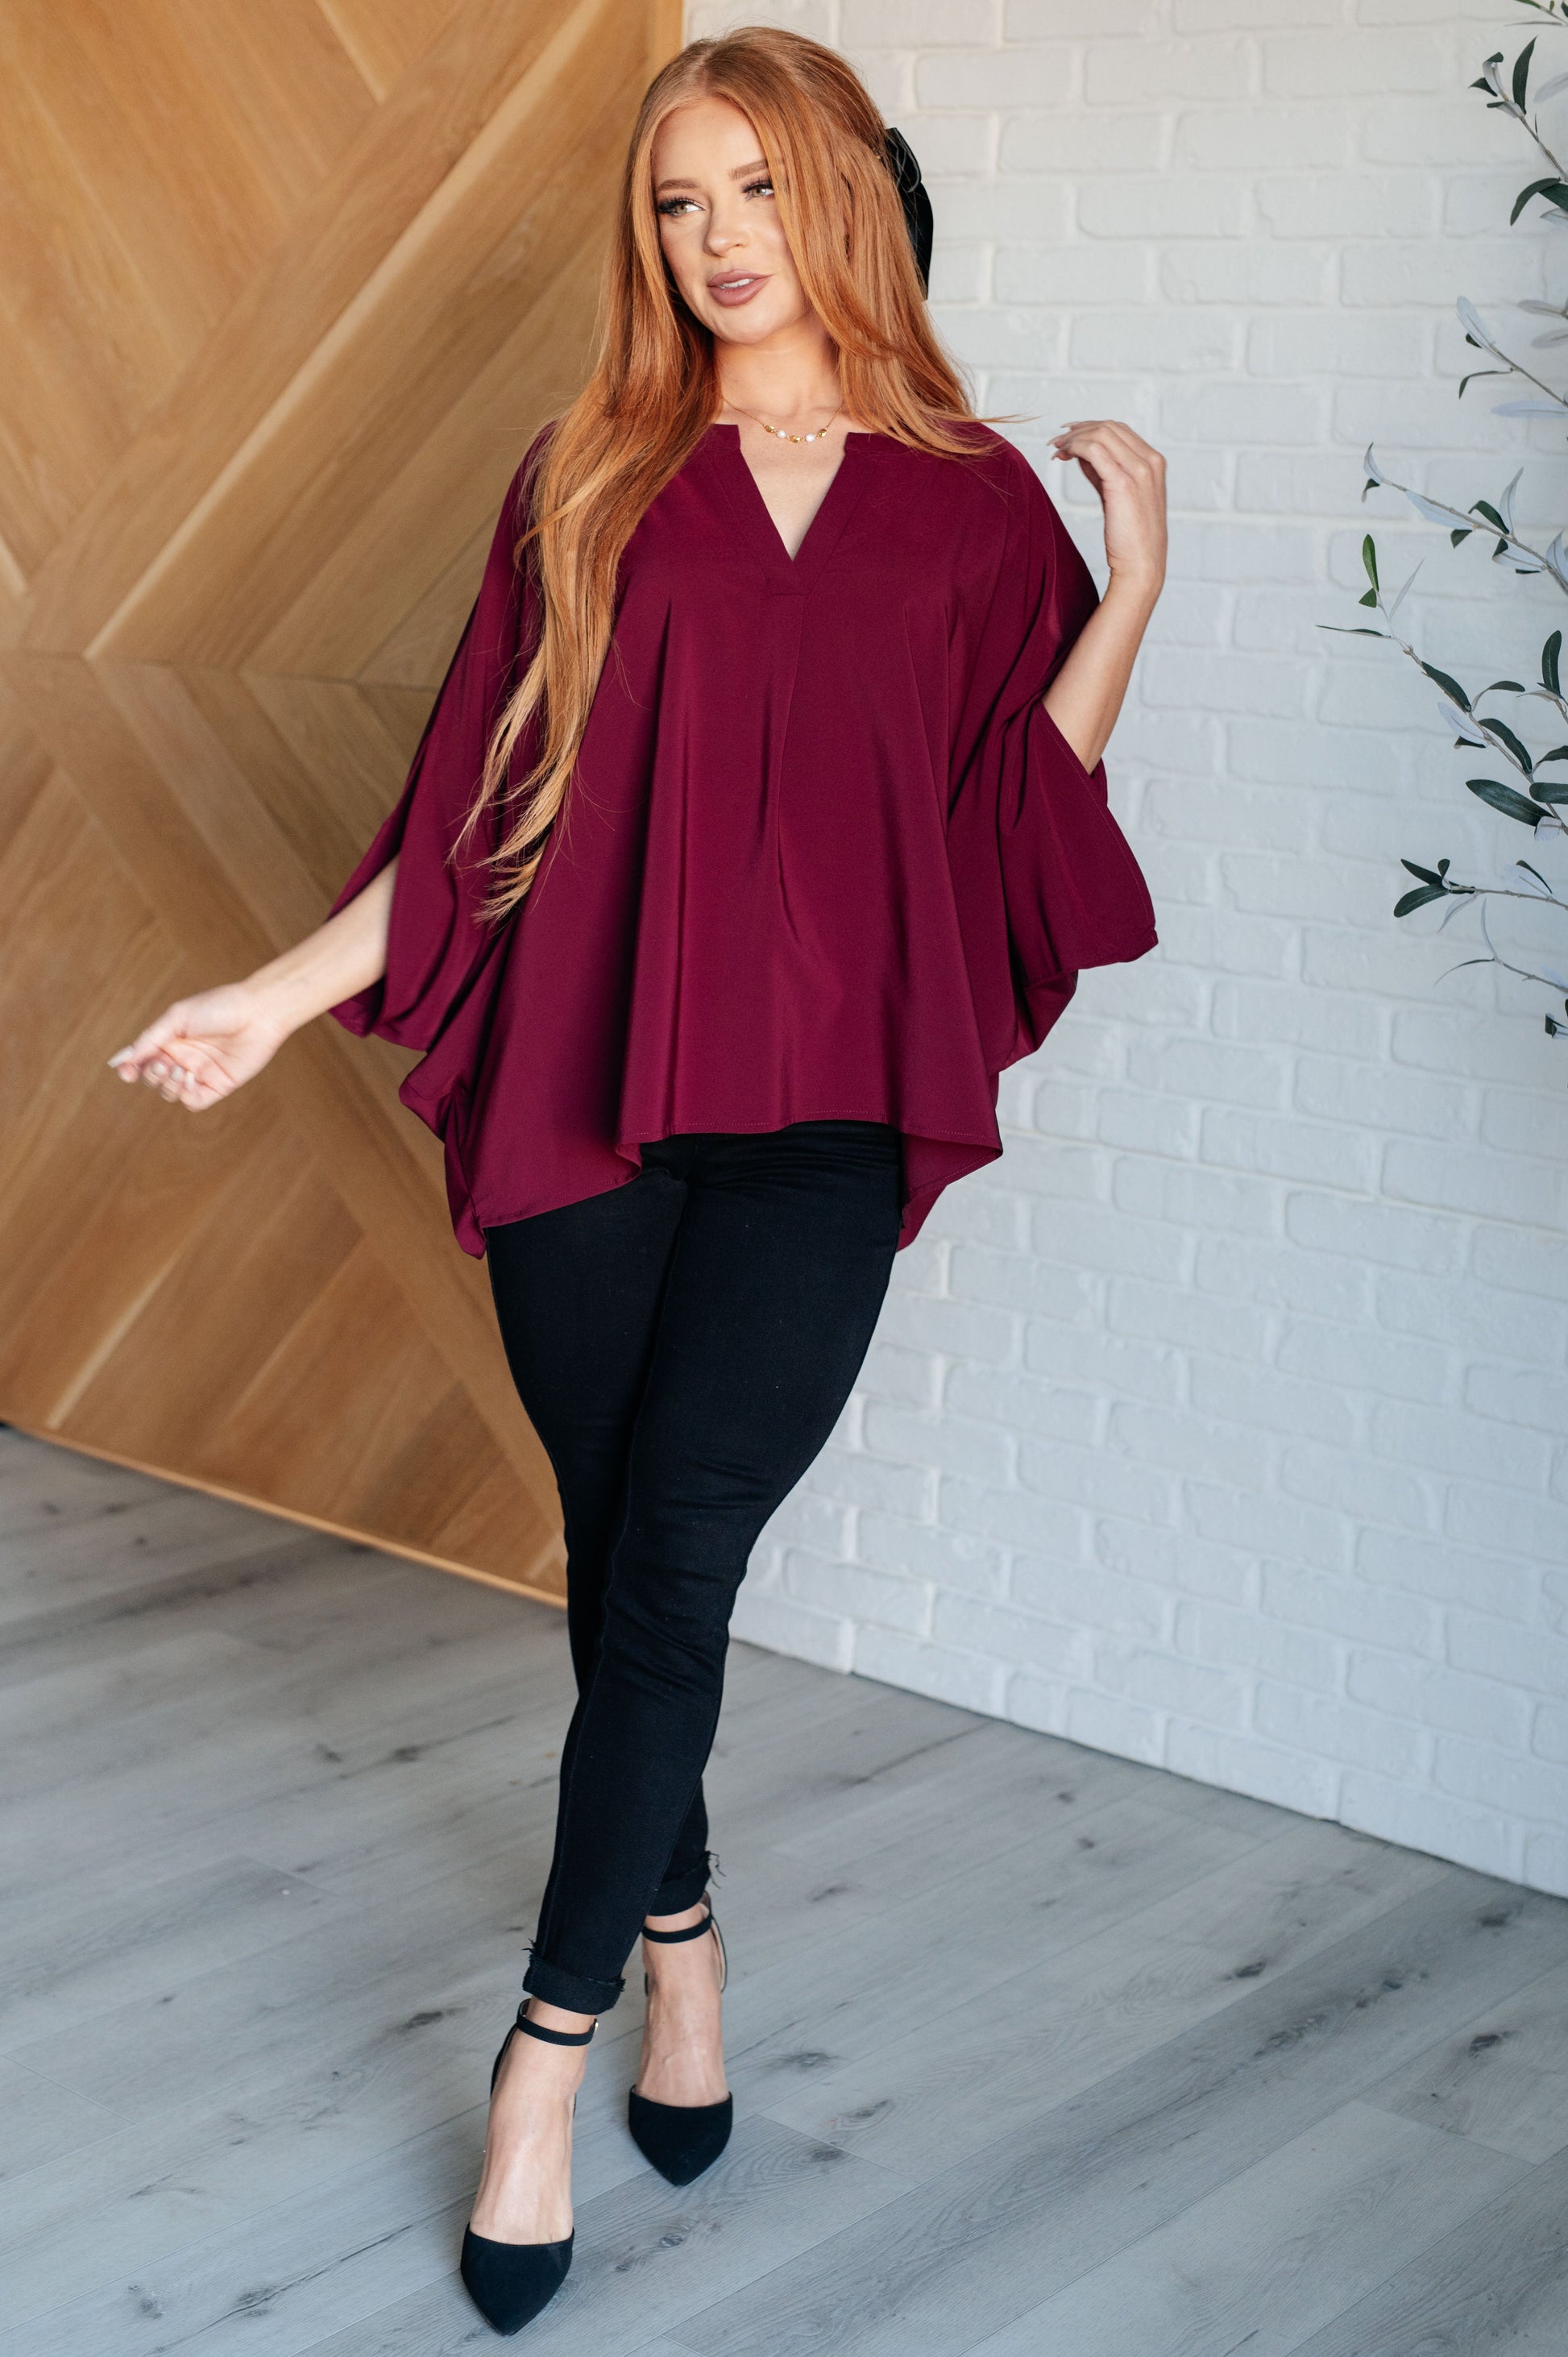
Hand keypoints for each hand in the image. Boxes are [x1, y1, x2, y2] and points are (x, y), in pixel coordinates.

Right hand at [108, 982, 289, 1109]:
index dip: (129, 1069)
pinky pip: (194, 1102)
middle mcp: (182, 1058)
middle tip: (164, 1064)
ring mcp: (200, 1073)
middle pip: (153, 1079)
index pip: (141, 1060)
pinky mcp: (218, 1086)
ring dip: (168, 1085)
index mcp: (169, 1040)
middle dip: (151, 1075)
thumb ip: (151, 1038)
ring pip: (170, 1093)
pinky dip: (186, 1095)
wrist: (258, 1013)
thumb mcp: (178, 1018)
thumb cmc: (218, 1007)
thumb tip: (124, 1059)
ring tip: (180, 1069)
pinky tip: (191, 1078)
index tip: (126, 1072)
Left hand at [1048, 419, 1166, 604]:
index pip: (1119, 430)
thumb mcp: (1119, 496)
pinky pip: (1094, 451)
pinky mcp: (1123, 483)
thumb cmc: (1131, 537)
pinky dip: (1075, 447)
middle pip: (1109, 427)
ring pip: (1101, 434)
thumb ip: (1104, 472)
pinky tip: (1063, 456)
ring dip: (1074, 438)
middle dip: (1079, 430)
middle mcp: (1150, 462)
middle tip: (1057, 442)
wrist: (1142, 565)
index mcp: (1154, 462)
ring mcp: (1140, 471)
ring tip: (1056, 449)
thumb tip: (1081, 454)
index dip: (1091, 428)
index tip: (1069, 437)